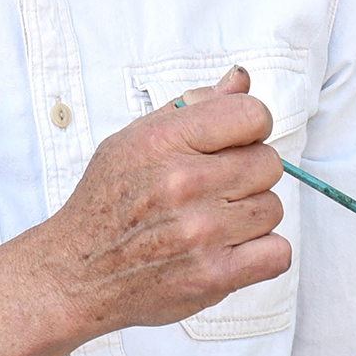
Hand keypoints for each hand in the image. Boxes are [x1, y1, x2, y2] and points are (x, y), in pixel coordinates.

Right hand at [39, 66, 287, 336]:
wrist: (78, 273)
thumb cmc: (107, 203)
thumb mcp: (135, 139)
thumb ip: (194, 107)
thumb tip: (240, 79)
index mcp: (165, 141)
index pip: (252, 115)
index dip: (250, 128)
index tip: (236, 142)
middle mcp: (185, 183)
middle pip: (268, 162)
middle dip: (250, 173)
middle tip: (219, 187)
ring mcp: (201, 232)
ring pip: (273, 207)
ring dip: (251, 215)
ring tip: (216, 221)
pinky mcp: (213, 276)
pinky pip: (278, 253)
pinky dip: (263, 253)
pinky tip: (233, 248)